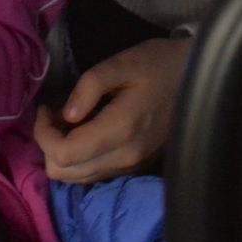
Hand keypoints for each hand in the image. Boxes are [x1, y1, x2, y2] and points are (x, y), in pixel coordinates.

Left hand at [35, 36, 192, 182]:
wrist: (198, 78)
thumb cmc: (159, 64)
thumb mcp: (121, 63)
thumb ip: (89, 86)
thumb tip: (66, 114)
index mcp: (120, 130)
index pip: (64, 154)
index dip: (43, 134)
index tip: (45, 108)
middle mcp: (125, 157)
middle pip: (65, 173)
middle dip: (48, 146)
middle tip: (53, 114)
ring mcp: (132, 166)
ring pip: (78, 179)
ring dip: (63, 153)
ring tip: (68, 121)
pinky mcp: (136, 166)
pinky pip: (95, 174)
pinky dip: (80, 158)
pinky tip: (86, 130)